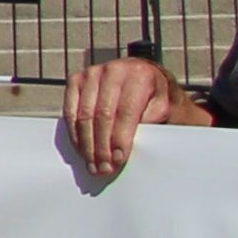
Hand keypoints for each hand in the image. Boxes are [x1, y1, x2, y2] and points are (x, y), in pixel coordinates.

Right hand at [61, 54, 201, 185]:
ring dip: (86, 144)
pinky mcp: (77, 80)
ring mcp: (92, 73)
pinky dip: (75, 133)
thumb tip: (125, 145)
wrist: (148, 77)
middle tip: (104, 168)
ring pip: (84, 115)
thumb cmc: (159, 97)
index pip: (126, 112)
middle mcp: (114, 70)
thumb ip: (151, 123)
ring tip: (92, 164)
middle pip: (102, 115)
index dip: (121, 139)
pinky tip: (82, 149)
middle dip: (101, 146)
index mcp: (140, 74)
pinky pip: (71, 111)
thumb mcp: (166, 108)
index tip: (119, 160)